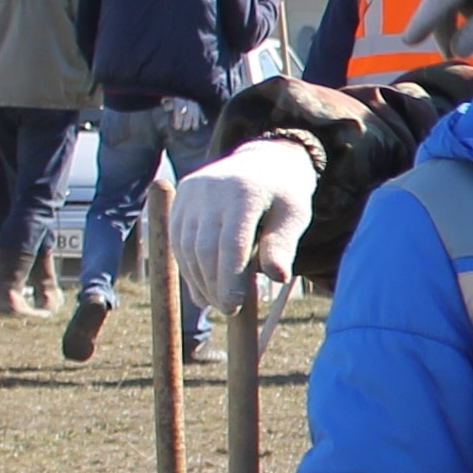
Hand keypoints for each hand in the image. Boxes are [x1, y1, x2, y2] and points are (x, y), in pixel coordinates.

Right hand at [168, 137, 318, 309]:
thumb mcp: (294, 216)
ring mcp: (192, 192)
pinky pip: (178, 238)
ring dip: (197, 279)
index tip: (234, 306)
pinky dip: (187, 265)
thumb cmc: (283, 195)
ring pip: (185, 246)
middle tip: (227, 311)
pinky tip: (200, 287)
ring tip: (213, 302)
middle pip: (204, 248)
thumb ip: (283, 244)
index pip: (231, 244)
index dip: (230, 279)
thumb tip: (277, 277)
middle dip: (213, 284)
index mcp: (244, 192)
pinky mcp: (181, 197)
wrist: (262, 161)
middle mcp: (211, 189)